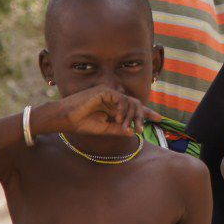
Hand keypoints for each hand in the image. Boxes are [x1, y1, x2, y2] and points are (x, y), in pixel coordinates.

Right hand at [42, 86, 162, 136]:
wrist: (64, 119)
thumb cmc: (81, 124)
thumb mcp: (104, 129)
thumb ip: (119, 129)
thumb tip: (133, 132)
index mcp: (113, 107)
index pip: (134, 108)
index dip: (146, 112)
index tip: (159, 118)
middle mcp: (113, 98)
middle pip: (135, 104)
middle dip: (143, 115)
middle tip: (143, 128)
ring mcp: (109, 93)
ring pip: (130, 102)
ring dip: (131, 116)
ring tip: (128, 127)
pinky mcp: (104, 91)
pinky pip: (120, 99)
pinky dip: (122, 109)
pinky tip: (119, 119)